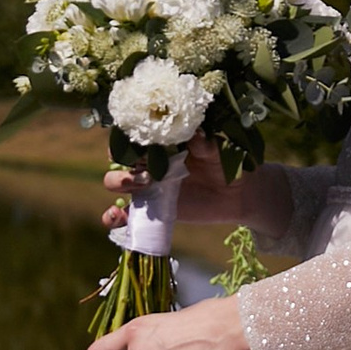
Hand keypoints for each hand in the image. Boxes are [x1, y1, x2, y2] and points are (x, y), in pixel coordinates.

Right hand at [102, 139, 292, 245]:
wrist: (236, 194)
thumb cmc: (226, 164)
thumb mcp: (217, 151)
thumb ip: (205, 143)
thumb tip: (195, 132)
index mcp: (161, 143)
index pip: (134, 135)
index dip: (128, 135)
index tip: (136, 139)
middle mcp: (148, 162)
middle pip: (119, 159)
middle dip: (122, 161)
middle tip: (143, 170)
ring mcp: (147, 187)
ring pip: (116, 183)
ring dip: (118, 183)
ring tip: (139, 186)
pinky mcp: (150, 210)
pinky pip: (125, 215)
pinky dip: (114, 217)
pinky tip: (118, 217)